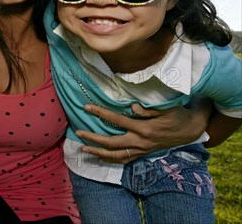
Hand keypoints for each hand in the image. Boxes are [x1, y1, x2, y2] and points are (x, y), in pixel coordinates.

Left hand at [76, 103, 208, 163]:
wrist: (190, 129)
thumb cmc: (177, 114)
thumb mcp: (166, 108)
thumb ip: (148, 109)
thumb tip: (133, 108)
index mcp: (144, 128)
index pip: (117, 120)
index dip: (101, 113)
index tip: (87, 107)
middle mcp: (141, 141)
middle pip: (112, 142)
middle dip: (93, 138)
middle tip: (78, 132)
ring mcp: (142, 149)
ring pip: (116, 155)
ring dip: (98, 152)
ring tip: (84, 148)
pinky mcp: (143, 153)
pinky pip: (125, 159)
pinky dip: (111, 159)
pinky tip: (99, 156)